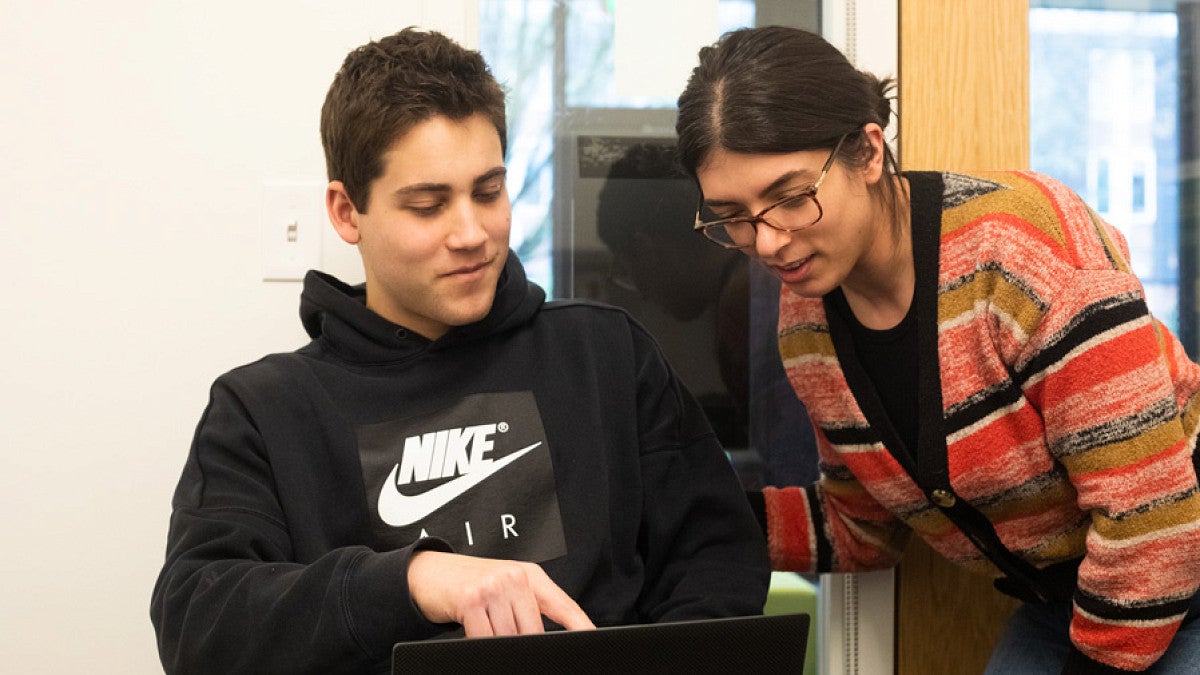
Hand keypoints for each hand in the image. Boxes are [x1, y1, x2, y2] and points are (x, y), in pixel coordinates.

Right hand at [407, 550, 594, 636]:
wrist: (430, 572)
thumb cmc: (471, 582)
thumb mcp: (506, 587)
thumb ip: (528, 608)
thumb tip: (546, 639)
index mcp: (531, 575)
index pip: (564, 605)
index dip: (581, 625)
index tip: (593, 640)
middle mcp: (515, 577)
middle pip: (534, 631)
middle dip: (524, 643)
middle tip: (507, 637)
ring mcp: (493, 586)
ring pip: (509, 637)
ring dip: (499, 642)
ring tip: (486, 627)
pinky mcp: (471, 599)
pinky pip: (485, 638)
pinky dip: (481, 642)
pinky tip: (474, 630)